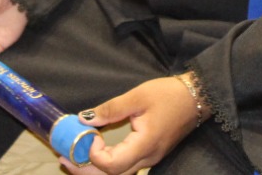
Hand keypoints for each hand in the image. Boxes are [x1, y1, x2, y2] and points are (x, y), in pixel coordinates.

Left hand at [60, 75, 202, 174]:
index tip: (89, 134)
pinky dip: (107, 165)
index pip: (112, 165)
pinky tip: (95, 156)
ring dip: (95, 170)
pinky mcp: (150, 155)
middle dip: (85, 169)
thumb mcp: (138, 96)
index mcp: (145, 144)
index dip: (94, 154)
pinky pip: (125, 167)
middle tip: (63, 158)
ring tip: (74, 159)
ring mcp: (150, 159)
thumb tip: (84, 119)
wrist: (197, 97)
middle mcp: (148, 158)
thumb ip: (111, 108)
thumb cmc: (169, 94)